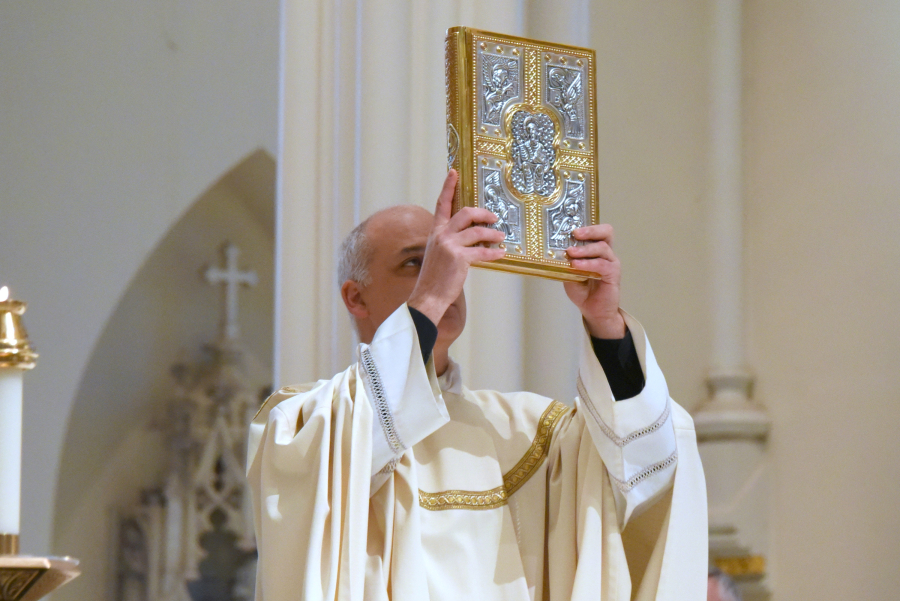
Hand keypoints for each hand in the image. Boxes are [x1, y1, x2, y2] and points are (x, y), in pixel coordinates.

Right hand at [408, 170, 505, 323]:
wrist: (428, 296)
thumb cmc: (434, 278)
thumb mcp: (438, 254)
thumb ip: (451, 241)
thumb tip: (472, 236)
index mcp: (435, 232)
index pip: (442, 204)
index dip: (448, 187)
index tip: (454, 172)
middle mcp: (441, 235)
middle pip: (465, 213)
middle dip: (483, 213)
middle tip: (494, 217)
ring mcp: (450, 245)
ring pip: (477, 231)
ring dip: (492, 233)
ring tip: (500, 236)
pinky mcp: (459, 258)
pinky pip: (483, 251)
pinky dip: (494, 252)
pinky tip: (501, 253)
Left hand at [563, 224, 625, 338]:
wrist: (593, 311)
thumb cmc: (583, 291)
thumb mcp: (569, 274)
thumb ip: (567, 262)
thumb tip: (556, 252)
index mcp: (596, 250)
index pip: (597, 231)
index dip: (587, 226)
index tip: (571, 228)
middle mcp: (606, 253)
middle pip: (606, 232)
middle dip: (590, 230)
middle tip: (575, 233)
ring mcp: (611, 262)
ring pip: (602, 247)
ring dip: (585, 249)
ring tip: (571, 253)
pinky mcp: (613, 274)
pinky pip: (602, 264)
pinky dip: (588, 263)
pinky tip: (577, 266)